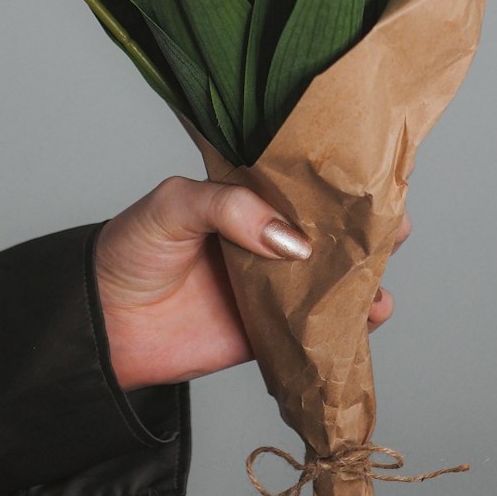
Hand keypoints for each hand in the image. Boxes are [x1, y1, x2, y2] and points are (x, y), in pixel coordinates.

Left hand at [94, 175, 408, 391]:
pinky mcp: (274, 330)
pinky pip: (322, 326)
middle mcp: (269, 235)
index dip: (340, 171)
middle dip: (369, 219)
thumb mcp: (173, 204)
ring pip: (337, 274)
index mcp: (249, 194)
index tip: (378, 165)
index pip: (302, 176)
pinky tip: (371, 313)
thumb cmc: (131, 248)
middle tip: (394, 217)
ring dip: (369, 270)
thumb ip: (230, 208)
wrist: (103, 324)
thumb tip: (293, 243)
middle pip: (332, 224)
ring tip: (385, 263)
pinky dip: (353, 322)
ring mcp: (275, 284)